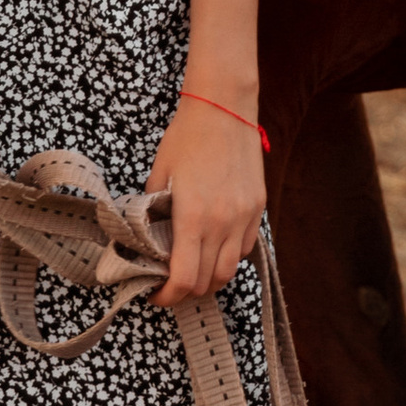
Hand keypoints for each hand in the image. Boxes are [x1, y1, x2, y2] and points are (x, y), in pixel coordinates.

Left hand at [145, 89, 264, 304]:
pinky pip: (244, 249)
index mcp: (193, 217)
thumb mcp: (159, 176)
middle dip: (186, 292)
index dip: (167, 296)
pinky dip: (228, 258)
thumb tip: (148, 240)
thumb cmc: (186, 138)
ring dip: (210, 280)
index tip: (155, 295)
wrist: (223, 108)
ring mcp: (244, 217)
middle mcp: (223, 223)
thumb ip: (153, 212)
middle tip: (169, 286)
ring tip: (192, 272)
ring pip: (230, 271)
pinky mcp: (257, 209)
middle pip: (208, 282)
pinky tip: (213, 248)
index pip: (184, 279)